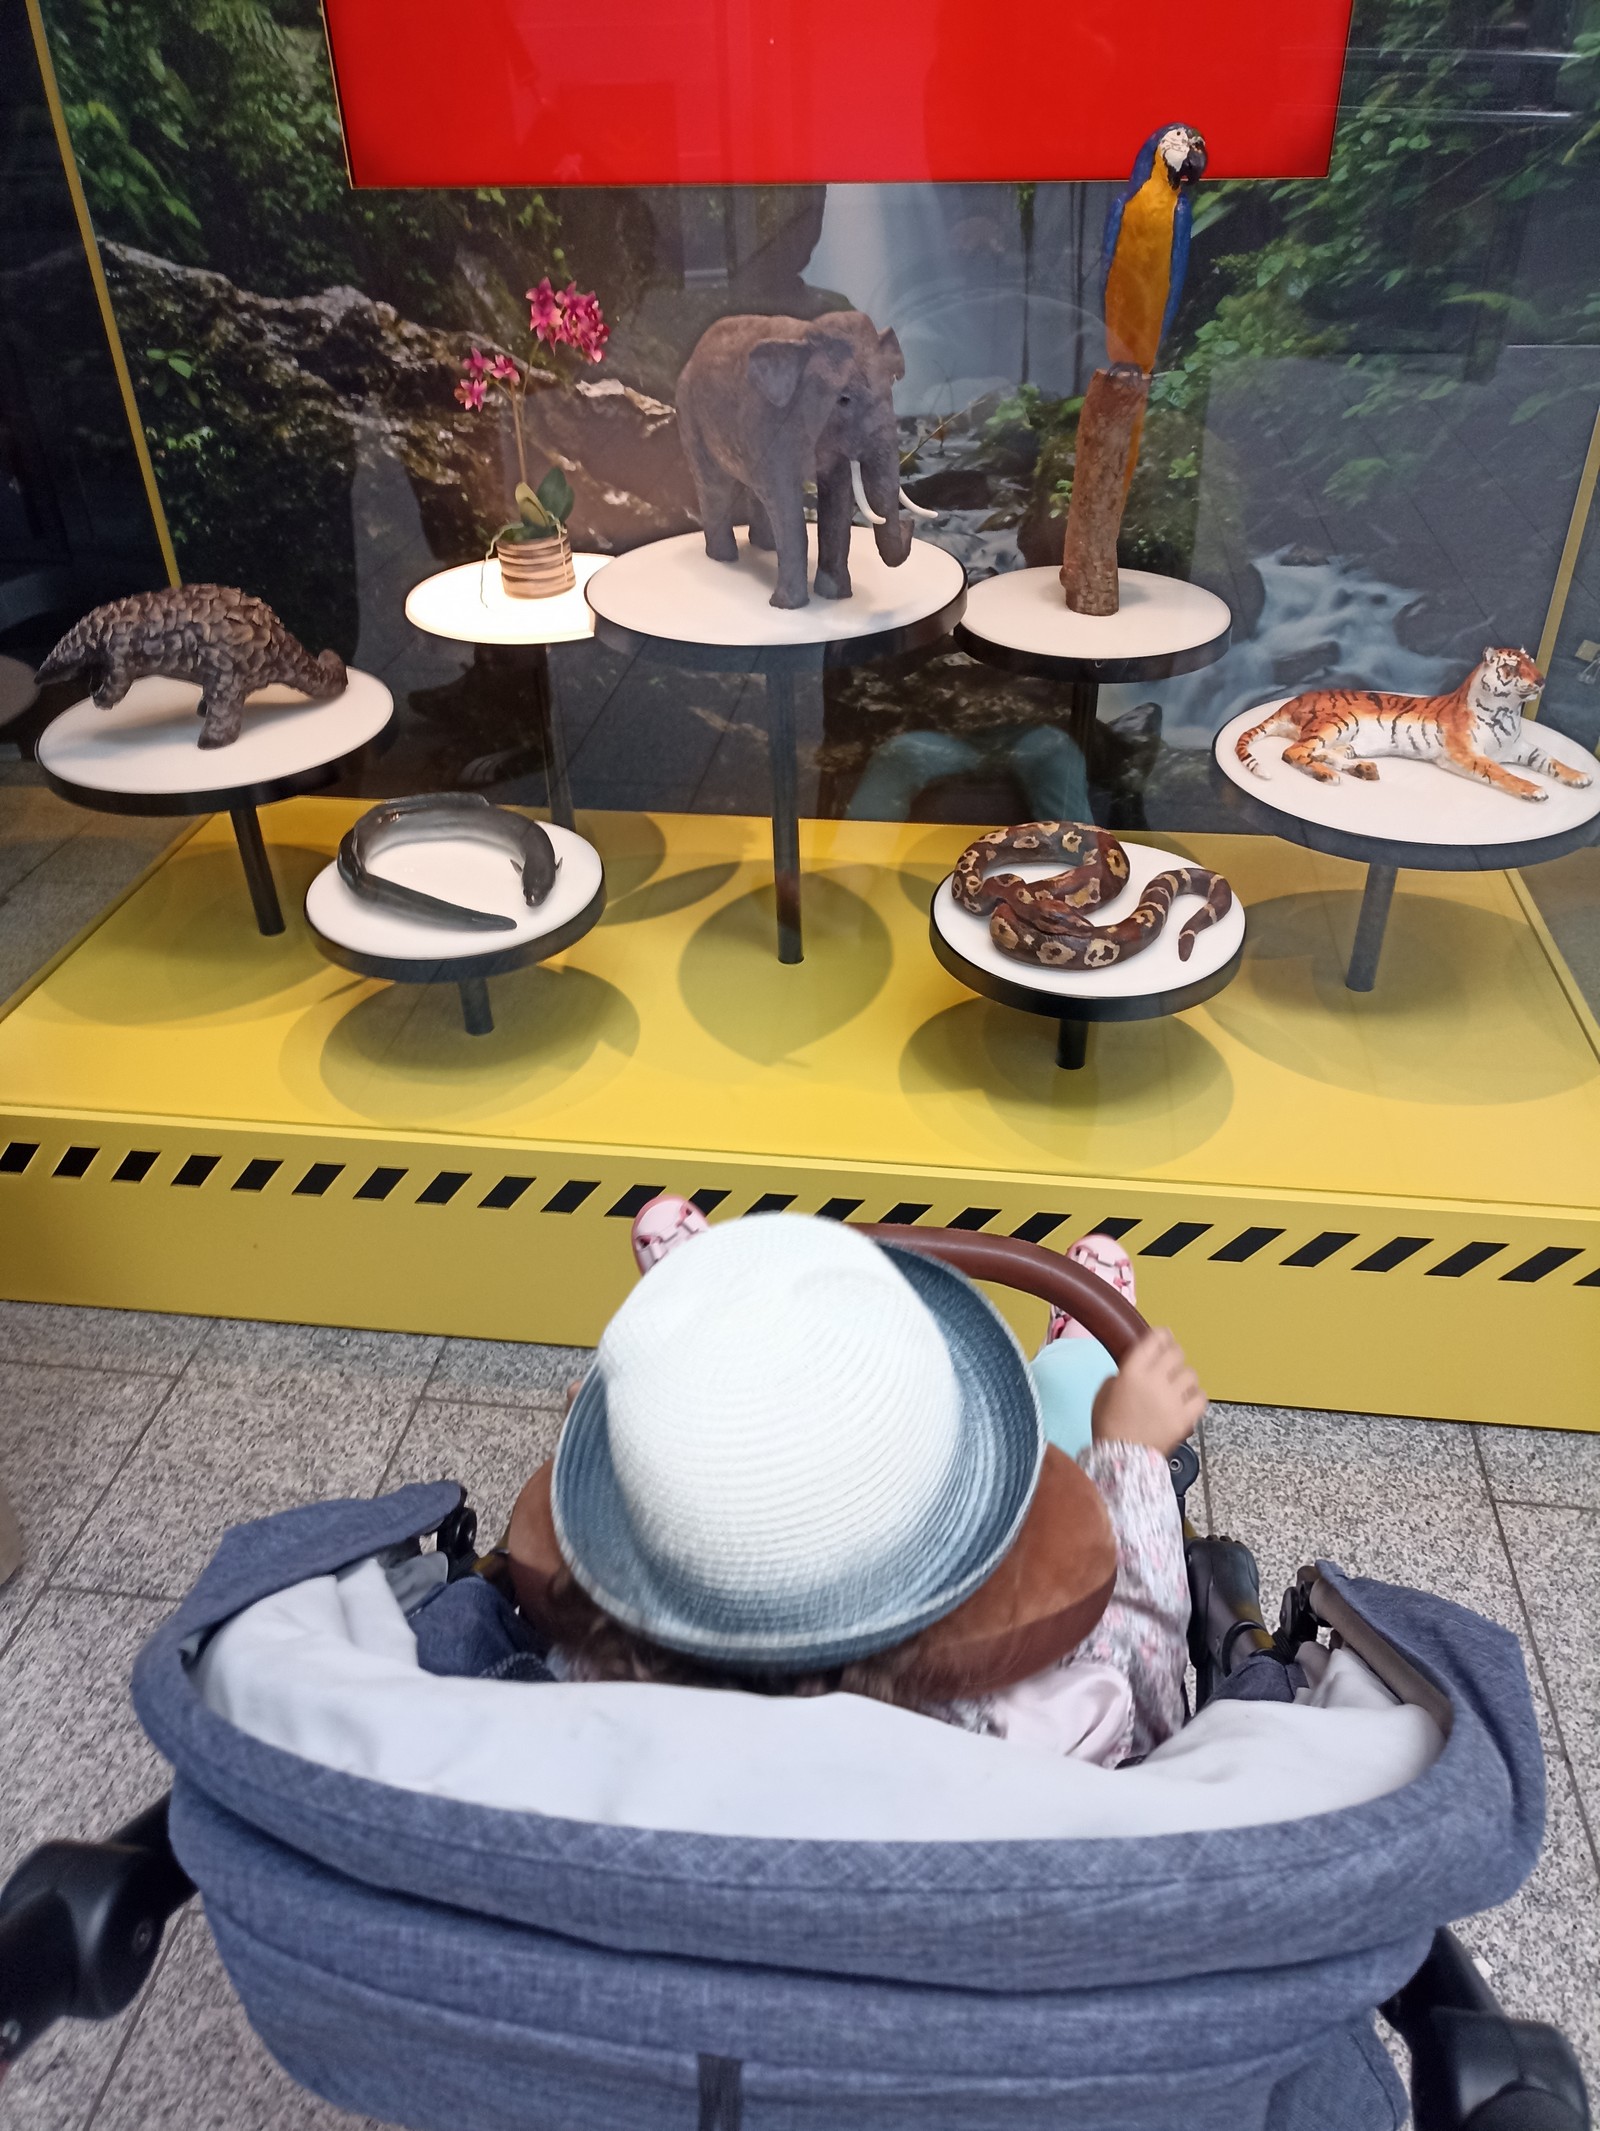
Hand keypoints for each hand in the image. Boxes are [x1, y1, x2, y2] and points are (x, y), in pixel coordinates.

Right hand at [1091, 1329, 1205, 1454]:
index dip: (1162, 1335)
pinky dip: (1196, 1397)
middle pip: (1176, 1353)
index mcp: (1132, 1371)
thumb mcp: (1105, 1393)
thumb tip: (1138, 1370)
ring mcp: (1172, 1399)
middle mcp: (1154, 1380)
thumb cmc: (1108, 1425)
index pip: (1155, 1341)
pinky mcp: (1185, 1417)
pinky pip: (1201, 1397)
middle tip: (1171, 1362)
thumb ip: (1122, 1375)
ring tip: (1178, 1387)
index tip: (1165, 1336)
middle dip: (1174, 1355)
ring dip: (1184, 1378)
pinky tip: (1188, 1401)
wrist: (1122, 1458)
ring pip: (1190, 1374)